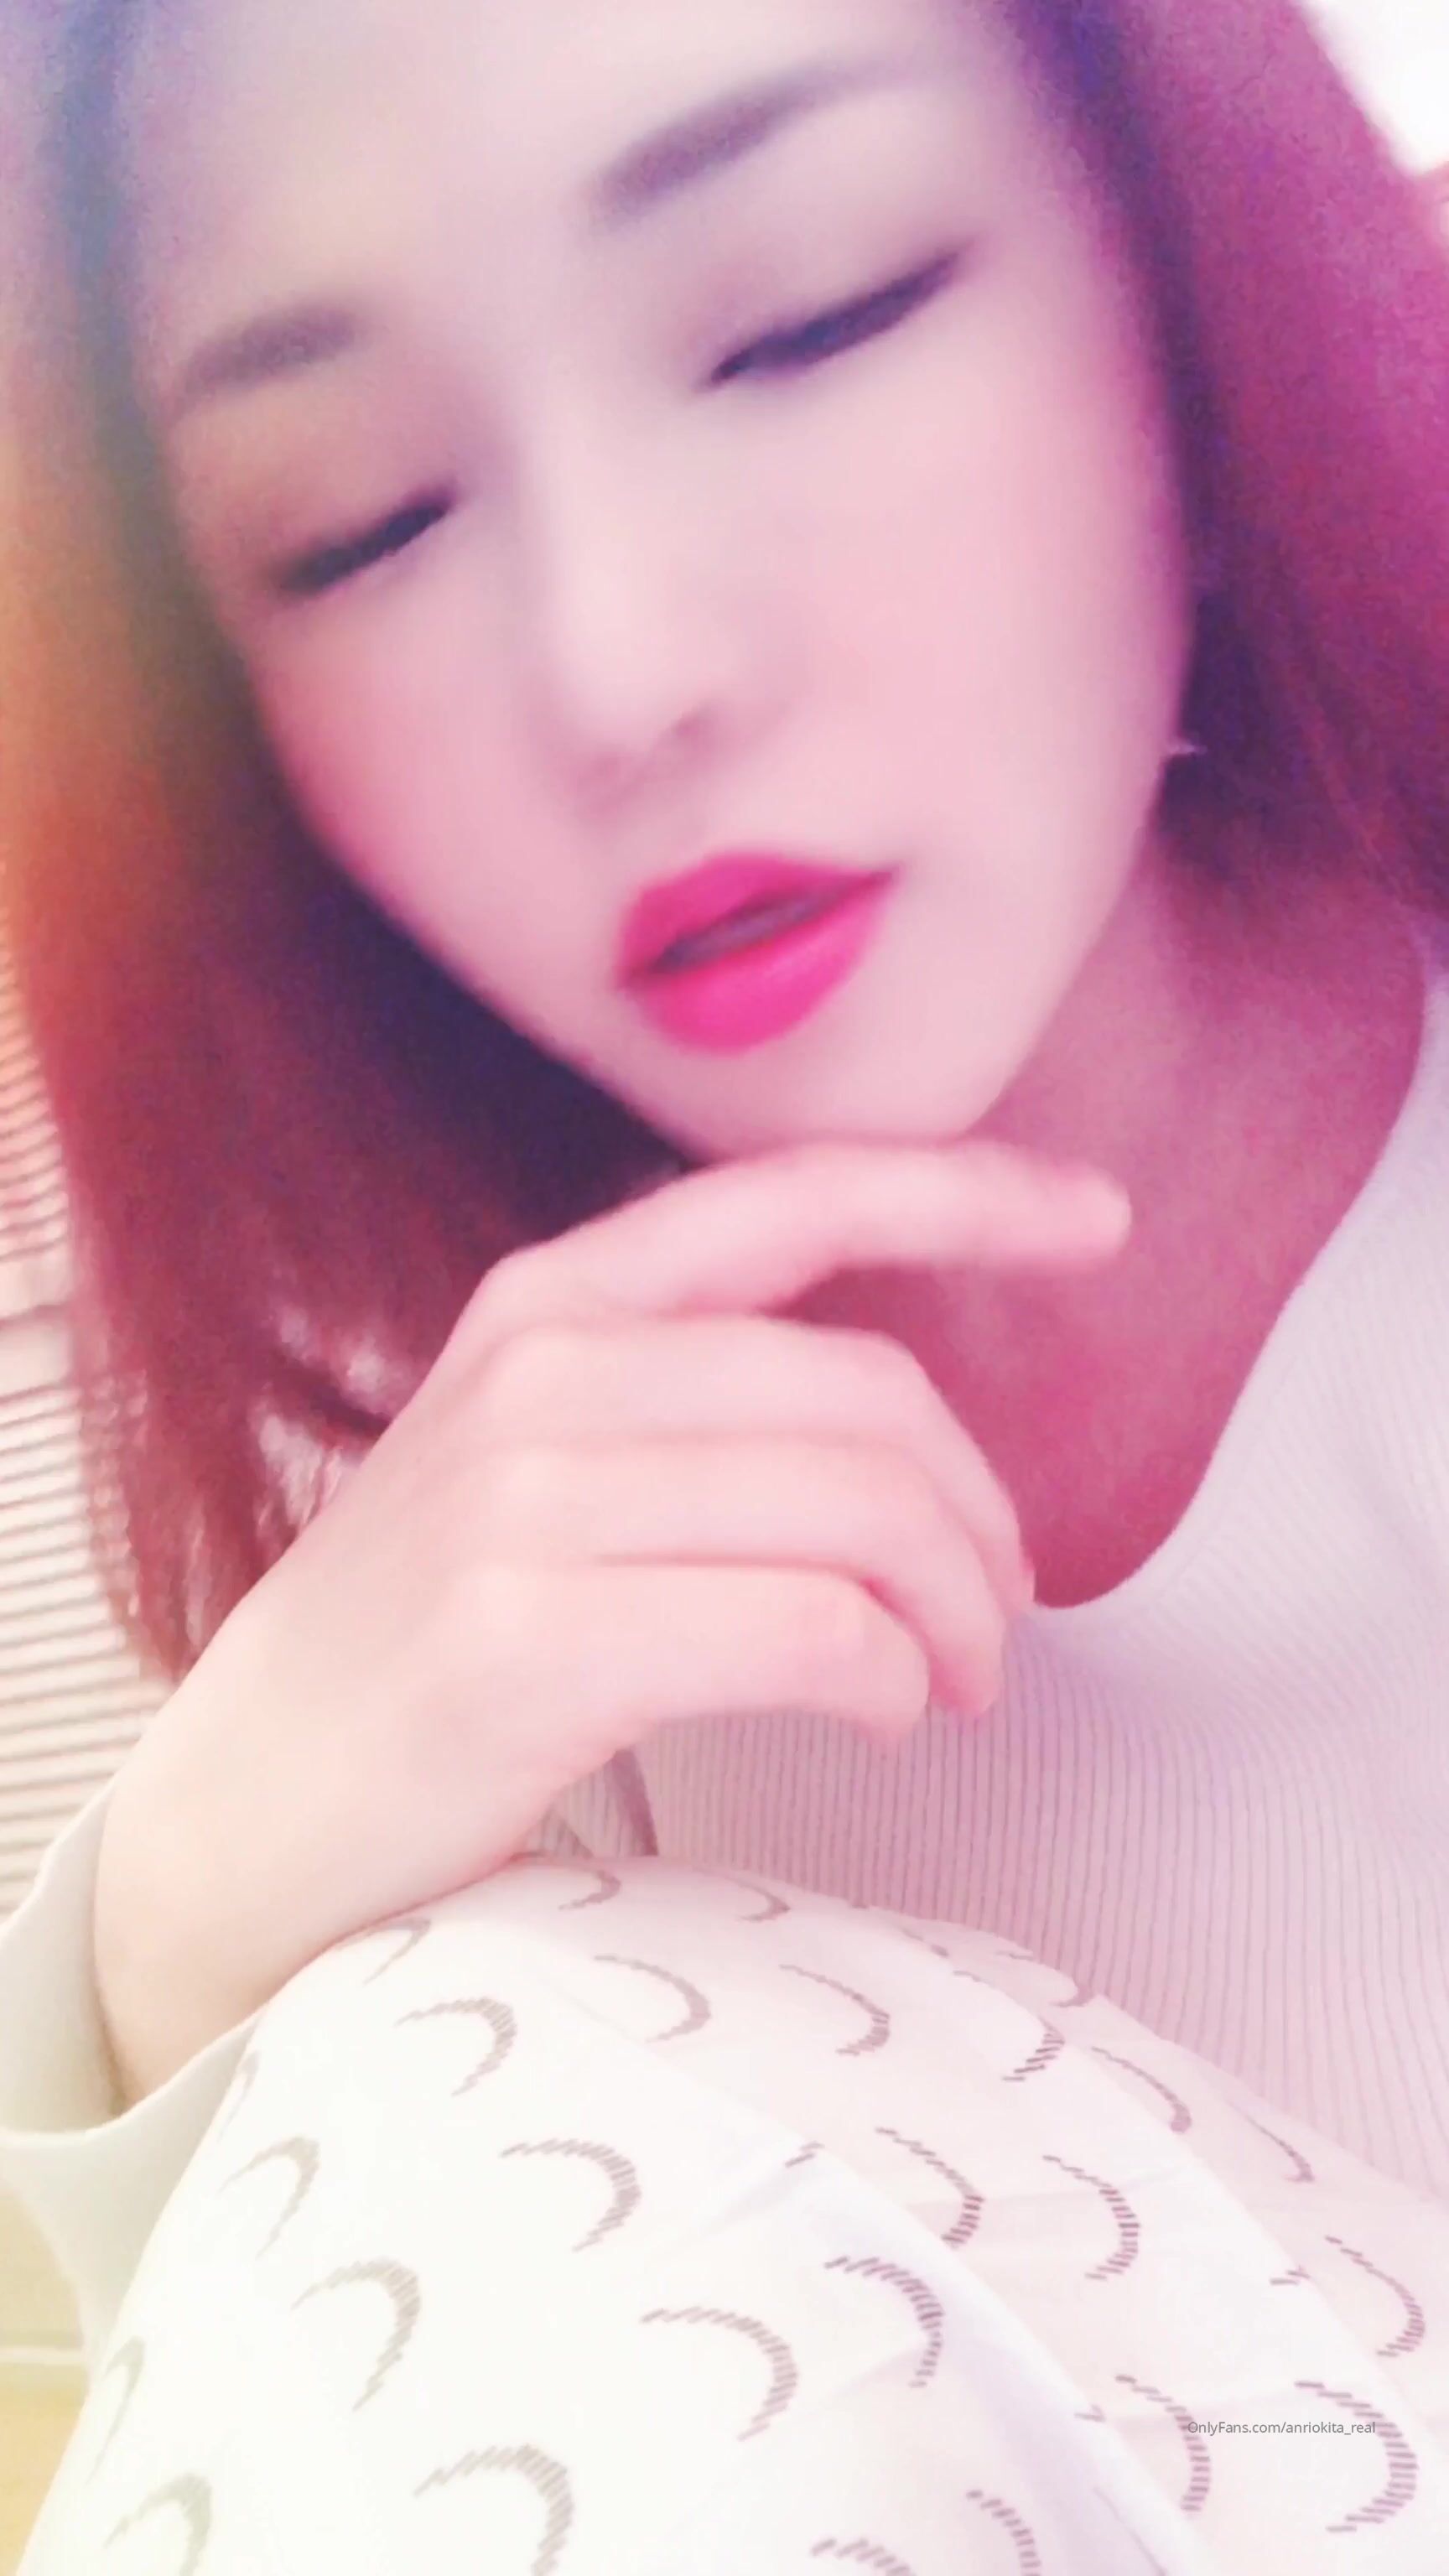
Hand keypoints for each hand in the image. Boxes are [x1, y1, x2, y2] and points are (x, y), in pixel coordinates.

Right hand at [93, 1138, 1128, 2097]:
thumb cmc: (420, 1642)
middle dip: (981, 1517)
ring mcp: (526, 1502)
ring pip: (861, 1513)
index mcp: (551, 1302)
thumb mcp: (528, 1461)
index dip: (970, 1191)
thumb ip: (683, 1401)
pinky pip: (808, 1632)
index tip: (1100, 1219)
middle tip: (998, 1616)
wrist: (244, 1809)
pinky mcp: (530, 1641)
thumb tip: (910, 1440)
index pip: (796, 1196)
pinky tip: (878, 1715)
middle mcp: (542, 1371)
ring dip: (955, 1614)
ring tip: (951, 1681)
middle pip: (873, 1395)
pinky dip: (885, 1681)